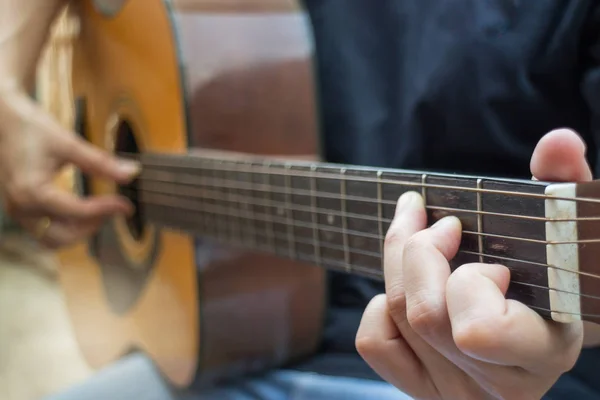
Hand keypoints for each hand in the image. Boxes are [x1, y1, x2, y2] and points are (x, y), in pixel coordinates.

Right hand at [0, 90, 140, 247]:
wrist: (3, 120)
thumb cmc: (32, 128)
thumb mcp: (68, 143)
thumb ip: (100, 162)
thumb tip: (132, 173)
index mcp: (32, 191)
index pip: (78, 212)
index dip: (107, 209)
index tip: (126, 205)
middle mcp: (21, 207)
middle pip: (62, 237)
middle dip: (91, 226)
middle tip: (113, 208)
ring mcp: (18, 211)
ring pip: (52, 239)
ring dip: (78, 231)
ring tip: (100, 210)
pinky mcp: (21, 209)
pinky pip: (45, 230)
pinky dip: (67, 226)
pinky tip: (84, 210)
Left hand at [356, 129, 589, 399]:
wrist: (541, 327)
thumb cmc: (553, 279)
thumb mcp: (565, 237)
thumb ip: (564, 186)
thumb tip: (556, 140)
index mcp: (544, 350)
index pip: (479, 331)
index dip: (471, 283)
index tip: (493, 261)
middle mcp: (496, 384)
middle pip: (425, 314)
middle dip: (423, 252)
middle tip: (445, 225)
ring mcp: (453, 391)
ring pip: (396, 316)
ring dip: (399, 259)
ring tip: (420, 228)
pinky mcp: (419, 389)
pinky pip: (375, 342)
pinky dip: (379, 305)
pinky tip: (408, 287)